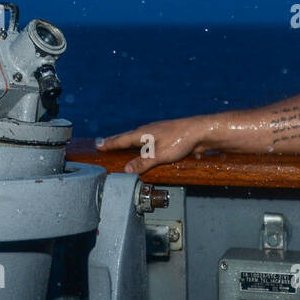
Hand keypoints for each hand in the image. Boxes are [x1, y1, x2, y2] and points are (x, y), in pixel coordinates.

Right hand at [95, 117, 212, 174]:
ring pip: (138, 137)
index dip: (109, 143)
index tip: (98, 145)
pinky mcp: (166, 135)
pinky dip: (140, 144)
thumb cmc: (180, 140)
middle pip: (127, 136)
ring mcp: (157, 132)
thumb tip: (125, 169)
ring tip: (120, 145)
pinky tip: (145, 147)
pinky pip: (148, 140)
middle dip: (115, 141)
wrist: (201, 131)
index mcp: (143, 133)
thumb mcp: (159, 155)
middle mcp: (148, 130)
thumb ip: (142, 163)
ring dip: (127, 142)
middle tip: (103, 143)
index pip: (121, 140)